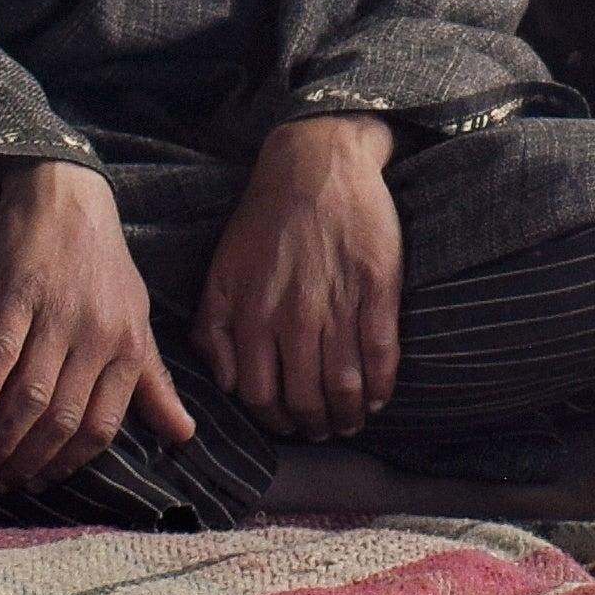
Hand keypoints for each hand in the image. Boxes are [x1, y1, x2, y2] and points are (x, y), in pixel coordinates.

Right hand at [0, 160, 192, 489]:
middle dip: (28, 460)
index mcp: (129, 347)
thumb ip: (153, 383)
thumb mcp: (138, 319)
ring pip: (31, 396)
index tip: (40, 482)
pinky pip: (0, 354)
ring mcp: (59, 315)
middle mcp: (98, 336)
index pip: (102, 426)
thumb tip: (184, 436)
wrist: (69, 191)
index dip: (68, 463)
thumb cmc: (104, 261)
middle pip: (63, 419)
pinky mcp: (20, 293)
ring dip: (1, 439)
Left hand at [204, 114, 402, 435]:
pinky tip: (377, 396)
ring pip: (345, 385)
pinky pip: (381, 353)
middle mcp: (295, 316)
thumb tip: (226, 382)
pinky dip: (381, 385)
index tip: (286, 425)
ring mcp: (339, 304)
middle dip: (314, 426)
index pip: (260, 395)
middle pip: (306, 398)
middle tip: (322, 430)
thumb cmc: (264, 221)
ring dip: (348, 415)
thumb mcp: (220, 272)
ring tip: (350, 420)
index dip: (274, 420)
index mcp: (253, 314)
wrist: (316, 164)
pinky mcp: (378, 288)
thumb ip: (213, 330)